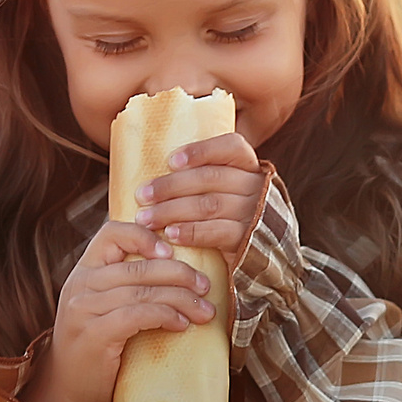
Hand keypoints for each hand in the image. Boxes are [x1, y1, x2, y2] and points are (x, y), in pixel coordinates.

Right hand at [18, 218, 213, 401]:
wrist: (65, 392)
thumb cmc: (95, 351)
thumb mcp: (104, 308)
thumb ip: (126, 287)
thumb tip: (179, 271)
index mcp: (84, 272)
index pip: (112, 233)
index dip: (145, 236)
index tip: (172, 251)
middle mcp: (80, 285)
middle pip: (137, 266)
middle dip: (179, 273)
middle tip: (205, 286)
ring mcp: (83, 310)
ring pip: (142, 291)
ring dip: (181, 299)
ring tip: (204, 311)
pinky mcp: (93, 335)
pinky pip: (137, 315)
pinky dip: (165, 316)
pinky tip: (182, 325)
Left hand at [131, 131, 263, 255]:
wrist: (259, 255)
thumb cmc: (229, 216)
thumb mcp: (225, 190)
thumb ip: (203, 175)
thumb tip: (154, 164)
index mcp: (249, 167)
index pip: (231, 147)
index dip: (201, 150)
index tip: (171, 161)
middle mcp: (255, 186)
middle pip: (211, 177)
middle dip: (171, 186)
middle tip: (142, 195)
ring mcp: (255, 213)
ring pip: (209, 205)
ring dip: (172, 211)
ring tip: (147, 218)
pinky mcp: (250, 241)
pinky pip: (218, 232)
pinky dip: (191, 232)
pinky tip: (170, 234)